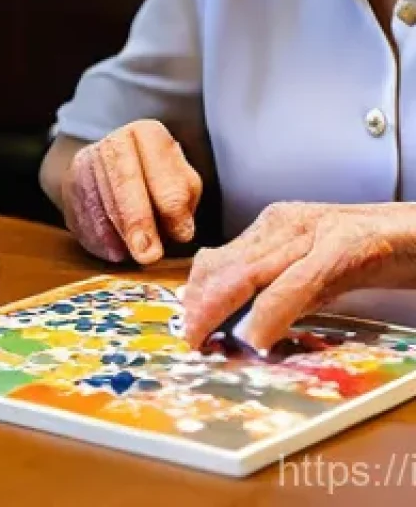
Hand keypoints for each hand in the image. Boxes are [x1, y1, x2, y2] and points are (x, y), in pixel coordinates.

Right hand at [59, 121, 202, 264]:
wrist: (109, 168)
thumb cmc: (155, 178)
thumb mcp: (180, 181)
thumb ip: (183, 201)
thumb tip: (180, 230)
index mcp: (147, 133)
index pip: (159, 166)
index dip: (171, 202)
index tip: (182, 235)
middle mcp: (113, 141)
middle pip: (124, 180)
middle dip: (137, 220)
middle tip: (149, 255)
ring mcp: (86, 161)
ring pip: (99, 198)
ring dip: (116, 233)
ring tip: (131, 256)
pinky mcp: (68, 183)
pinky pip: (80, 212)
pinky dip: (97, 236)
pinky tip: (113, 251)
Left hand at [182, 201, 415, 350]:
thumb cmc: (374, 253)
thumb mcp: (318, 274)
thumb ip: (283, 291)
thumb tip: (246, 323)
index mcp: (276, 226)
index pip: (222, 257)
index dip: (198, 290)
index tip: (185, 318)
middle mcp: (286, 222)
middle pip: (228, 264)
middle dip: (201, 302)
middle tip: (188, 334)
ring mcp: (313, 231)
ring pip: (252, 270)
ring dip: (223, 307)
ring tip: (207, 335)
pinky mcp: (343, 246)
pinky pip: (296, 282)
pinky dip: (271, 312)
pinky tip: (258, 335)